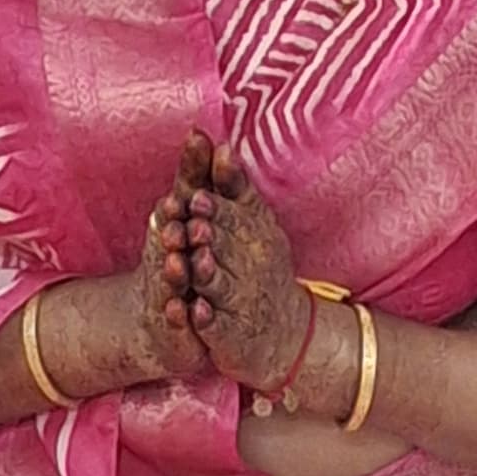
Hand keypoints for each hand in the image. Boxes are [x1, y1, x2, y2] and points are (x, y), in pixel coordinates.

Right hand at [138, 146, 211, 381]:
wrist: (162, 315)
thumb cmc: (179, 252)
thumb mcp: (189, 211)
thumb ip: (196, 173)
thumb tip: (201, 129)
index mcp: (171, 228)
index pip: (174, 212)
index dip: (177, 204)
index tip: (180, 196)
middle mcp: (165, 256)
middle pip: (167, 243)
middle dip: (172, 232)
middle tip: (179, 224)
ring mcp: (166, 289)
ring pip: (170, 279)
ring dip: (172, 271)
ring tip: (178, 263)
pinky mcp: (173, 321)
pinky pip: (175, 318)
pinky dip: (176, 315)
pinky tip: (180, 311)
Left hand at [181, 139, 313, 389]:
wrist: (283, 333)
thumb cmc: (259, 266)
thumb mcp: (252, 223)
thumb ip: (231, 186)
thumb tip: (217, 142)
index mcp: (253, 234)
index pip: (234, 216)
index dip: (216, 208)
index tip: (197, 197)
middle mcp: (250, 265)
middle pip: (225, 247)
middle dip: (210, 236)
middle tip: (193, 226)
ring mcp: (241, 300)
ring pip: (220, 283)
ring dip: (206, 273)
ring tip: (195, 263)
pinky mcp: (232, 334)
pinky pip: (218, 326)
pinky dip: (207, 320)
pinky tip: (195, 312)